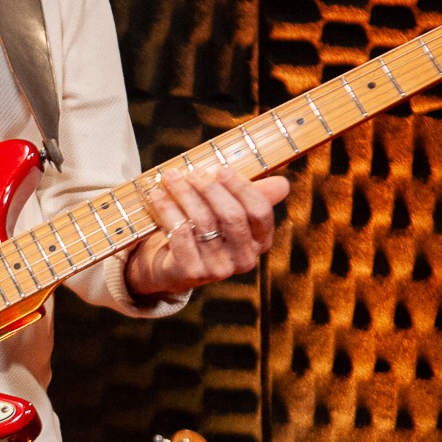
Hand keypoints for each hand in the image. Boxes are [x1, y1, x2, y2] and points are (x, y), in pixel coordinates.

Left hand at [125, 167, 289, 296]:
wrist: (174, 266)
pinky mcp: (191, 272)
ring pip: (203, 222)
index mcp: (260, 242)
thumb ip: (252, 196)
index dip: (241, 188)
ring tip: (172, 177)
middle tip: (193, 172)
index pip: (259, 211)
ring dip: (185, 194)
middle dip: (210, 188)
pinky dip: (167, 209)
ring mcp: (218, 269)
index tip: (222, 169)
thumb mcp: (229, 213)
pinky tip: (158, 195)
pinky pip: (179, 233)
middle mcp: (244, 259)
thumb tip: (283, 183)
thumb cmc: (207, 231)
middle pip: (232, 215)